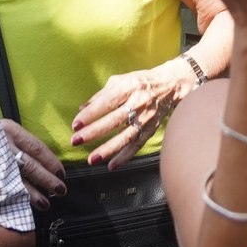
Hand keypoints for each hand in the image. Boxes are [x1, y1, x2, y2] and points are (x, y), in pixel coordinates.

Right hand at [1, 118, 64, 210]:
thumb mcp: (0, 133)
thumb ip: (18, 145)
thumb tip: (44, 164)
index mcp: (9, 130)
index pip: (37, 148)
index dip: (51, 162)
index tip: (61, 173)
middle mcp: (0, 142)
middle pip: (30, 165)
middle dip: (47, 180)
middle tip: (60, 191)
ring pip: (17, 179)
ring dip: (33, 193)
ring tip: (46, 203)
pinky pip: (0, 187)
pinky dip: (14, 197)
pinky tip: (22, 206)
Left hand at [73, 58, 199, 167]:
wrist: (170, 85)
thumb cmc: (140, 82)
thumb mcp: (120, 81)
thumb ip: (101, 95)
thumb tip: (82, 109)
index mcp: (129, 87)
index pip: (106, 102)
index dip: (90, 114)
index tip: (76, 124)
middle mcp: (139, 102)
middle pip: (115, 120)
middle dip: (94, 132)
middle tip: (76, 141)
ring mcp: (146, 118)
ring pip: (126, 136)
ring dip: (108, 149)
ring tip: (91, 159)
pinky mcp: (151, 129)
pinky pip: (137, 145)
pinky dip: (125, 157)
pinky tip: (111, 165)